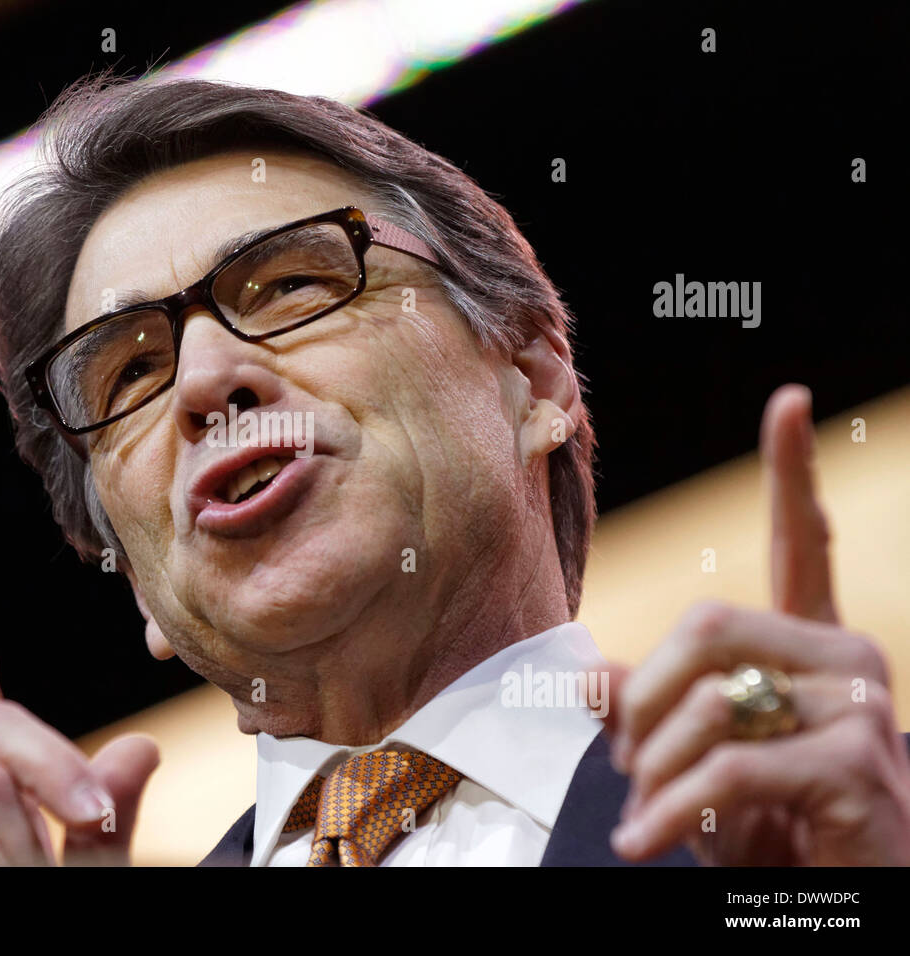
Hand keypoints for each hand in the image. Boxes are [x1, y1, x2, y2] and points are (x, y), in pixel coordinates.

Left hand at [603, 384, 909, 864]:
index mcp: (809, 652)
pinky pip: (728, 766)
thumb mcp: (692, 764)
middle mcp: (845, 664)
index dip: (792, 473)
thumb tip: (588, 675)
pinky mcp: (857, 770)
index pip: (804, 546)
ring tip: (649, 814)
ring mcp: (860, 714)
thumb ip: (651, 708)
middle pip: (706, 626)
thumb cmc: (769, 834)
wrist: (838, 907)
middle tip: (626, 764)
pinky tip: (645, 841)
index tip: (789, 401)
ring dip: (653, 767)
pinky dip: (670, 810)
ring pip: (708, 699)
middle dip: (643, 699)